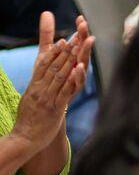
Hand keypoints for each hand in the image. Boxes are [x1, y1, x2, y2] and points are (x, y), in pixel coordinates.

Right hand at [10, 13, 92, 150]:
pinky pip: (64, 91)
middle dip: (66, 51)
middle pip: (53, 66)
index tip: (64, 39)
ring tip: (78, 46)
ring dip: (69, 59)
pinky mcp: (54, 108)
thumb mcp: (32, 97)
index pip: (44, 64)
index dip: (55, 51)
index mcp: (35, 85)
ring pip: (59, 75)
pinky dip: (71, 80)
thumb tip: (43, 75)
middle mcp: (40, 88)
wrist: (24, 138)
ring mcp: (47, 97)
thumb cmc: (30, 118)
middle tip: (76, 37)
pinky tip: (78, 70)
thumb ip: (39, 86)